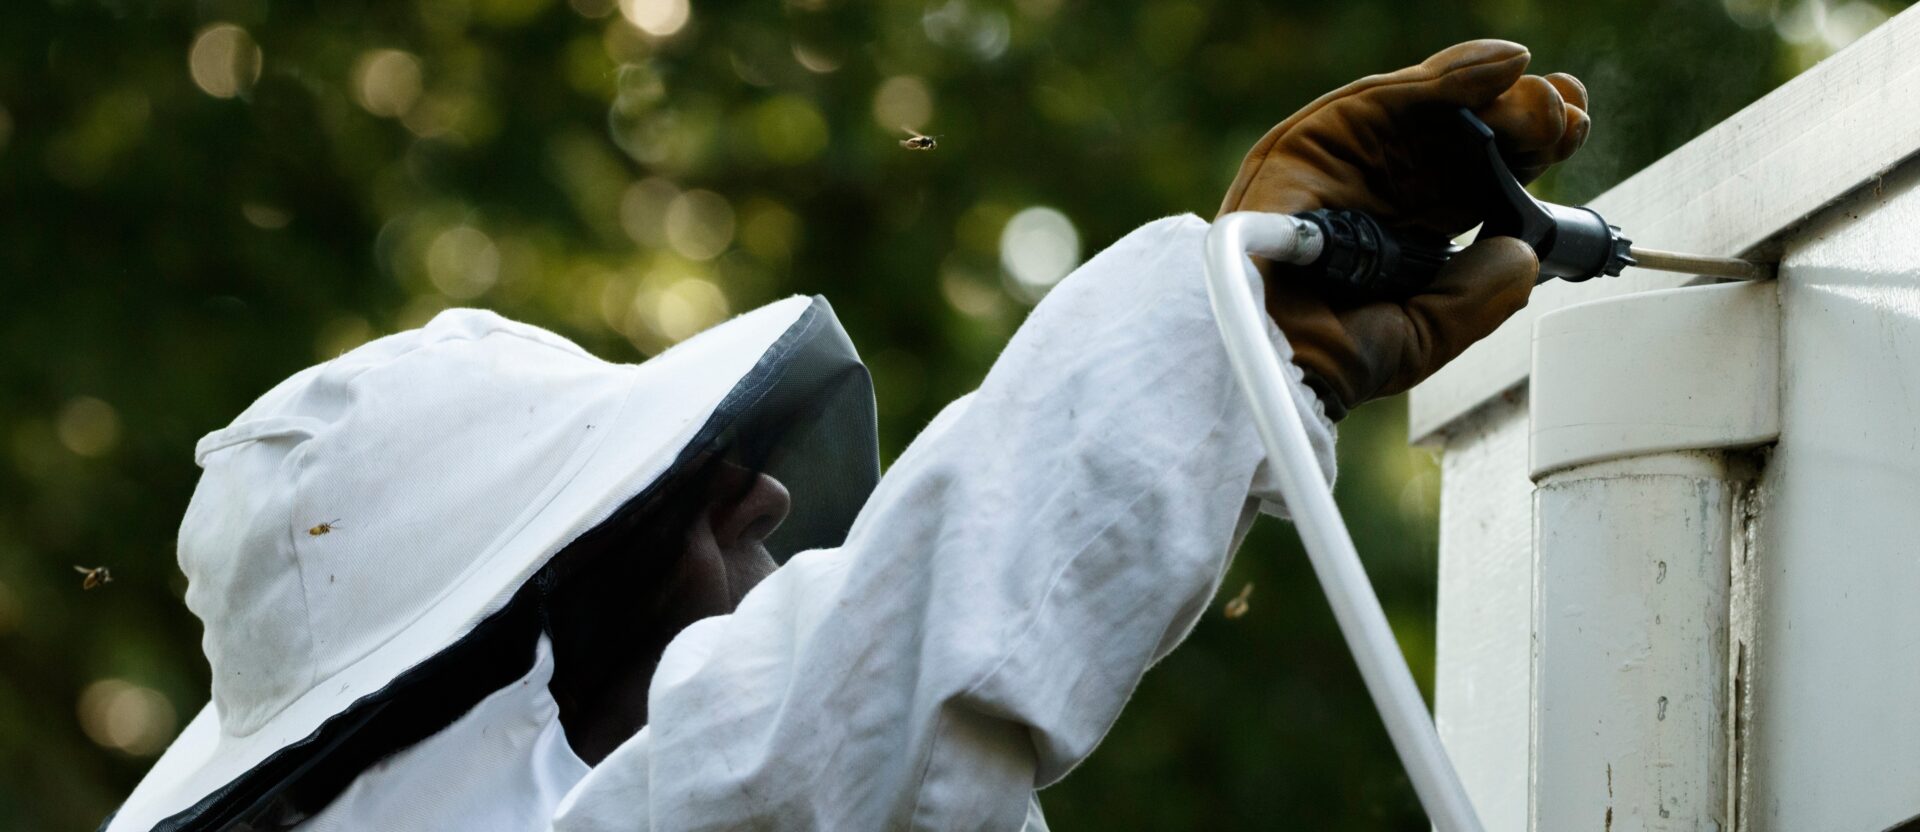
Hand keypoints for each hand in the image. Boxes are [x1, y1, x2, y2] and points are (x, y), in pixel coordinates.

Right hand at [1219, 40, 1588, 419]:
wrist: (1264, 367)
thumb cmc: (1325, 360)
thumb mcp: (1426, 334)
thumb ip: (1478, 296)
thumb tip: (1523, 253)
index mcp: (1407, 229)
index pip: (1476, 179)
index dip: (1527, 157)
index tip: (1573, 140)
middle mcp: (1379, 185)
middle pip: (1462, 135)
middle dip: (1525, 120)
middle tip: (1568, 122)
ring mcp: (1345, 158)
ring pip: (1433, 106)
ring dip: (1497, 93)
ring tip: (1545, 98)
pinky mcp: (1311, 139)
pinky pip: (1389, 94)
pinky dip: (1451, 75)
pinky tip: (1503, 65)